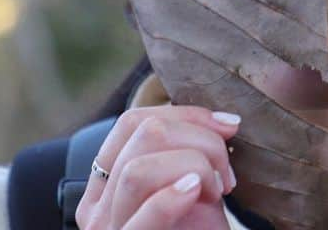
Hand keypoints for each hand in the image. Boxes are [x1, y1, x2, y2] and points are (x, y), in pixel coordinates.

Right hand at [75, 104, 241, 228]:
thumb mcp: (191, 191)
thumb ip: (188, 154)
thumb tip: (224, 121)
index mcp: (106, 186)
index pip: (132, 123)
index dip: (185, 114)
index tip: (229, 126)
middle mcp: (98, 208)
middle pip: (141, 135)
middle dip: (199, 138)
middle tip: (227, 172)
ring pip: (139, 167)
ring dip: (195, 165)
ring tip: (219, 190)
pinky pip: (142, 214)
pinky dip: (172, 196)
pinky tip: (197, 191)